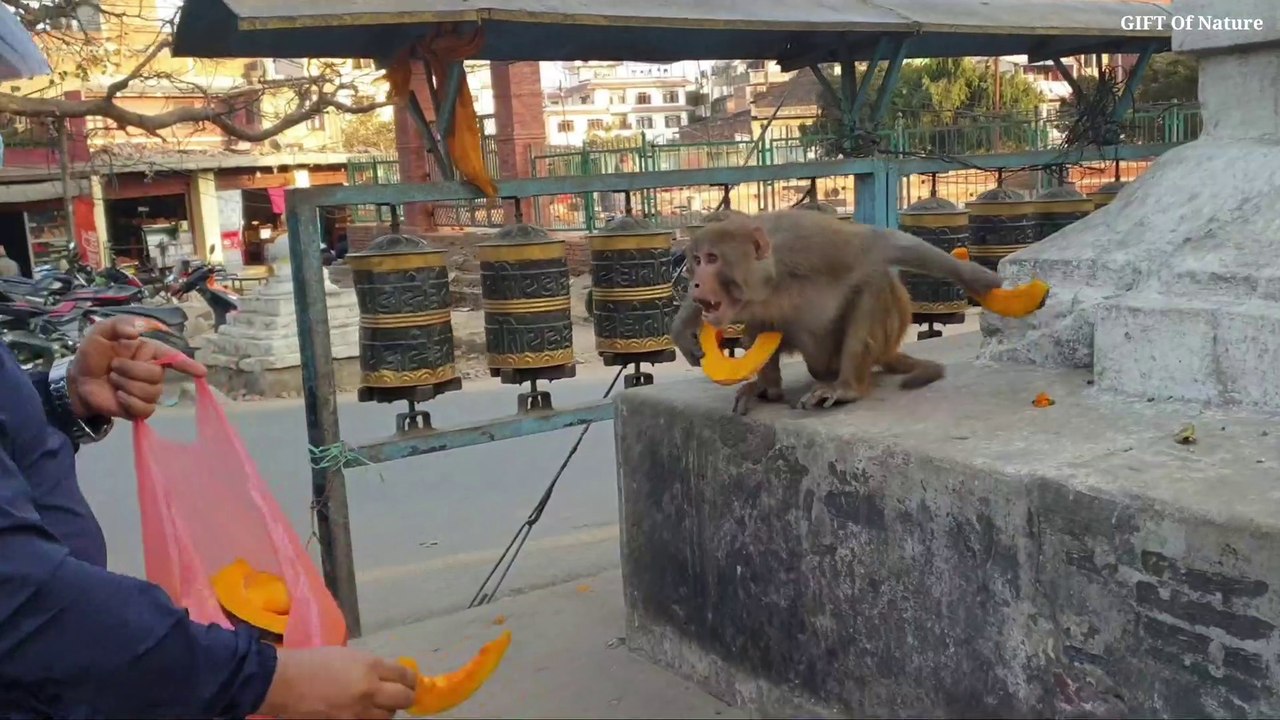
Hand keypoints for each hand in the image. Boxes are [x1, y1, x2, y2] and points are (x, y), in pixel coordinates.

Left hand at [68, 316, 206, 421]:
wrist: (77, 380)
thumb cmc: (93, 354)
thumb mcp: (101, 331)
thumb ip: (119, 325)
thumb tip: (136, 333)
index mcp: (149, 352)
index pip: (174, 357)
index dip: (188, 364)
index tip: (202, 372)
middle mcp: (152, 371)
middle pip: (157, 375)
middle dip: (131, 370)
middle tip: (113, 367)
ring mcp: (146, 391)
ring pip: (152, 392)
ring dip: (127, 385)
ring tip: (112, 380)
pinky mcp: (138, 409)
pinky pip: (146, 409)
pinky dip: (130, 403)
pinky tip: (118, 397)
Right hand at [258, 647, 417, 718]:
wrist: (285, 682)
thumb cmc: (313, 662)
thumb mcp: (347, 655)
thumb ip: (369, 665)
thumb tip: (387, 673)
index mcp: (369, 666)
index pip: (404, 675)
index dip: (410, 678)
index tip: (409, 680)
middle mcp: (369, 690)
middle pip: (404, 698)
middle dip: (406, 695)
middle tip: (402, 694)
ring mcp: (358, 712)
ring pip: (388, 716)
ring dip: (387, 710)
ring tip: (380, 704)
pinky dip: (371, 719)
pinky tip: (365, 713)